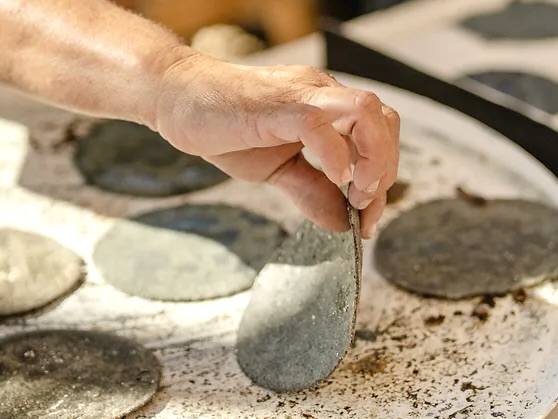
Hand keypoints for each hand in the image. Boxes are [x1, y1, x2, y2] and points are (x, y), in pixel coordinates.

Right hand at [151, 54, 399, 238]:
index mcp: (324, 108)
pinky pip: (319, 124)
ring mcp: (301, 95)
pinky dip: (337, 155)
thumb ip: (311, 191)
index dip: (383, 179)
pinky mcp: (276, 105)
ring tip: (358, 195)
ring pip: (366, 113)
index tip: (369, 219)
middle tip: (367, 211)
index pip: (377, 135)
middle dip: (386, 172)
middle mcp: (320, 94)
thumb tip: (342, 222)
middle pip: (383, 121)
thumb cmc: (223, 126)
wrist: (176, 98)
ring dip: (374, 159)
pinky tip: (337, 179)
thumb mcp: (276, 169)